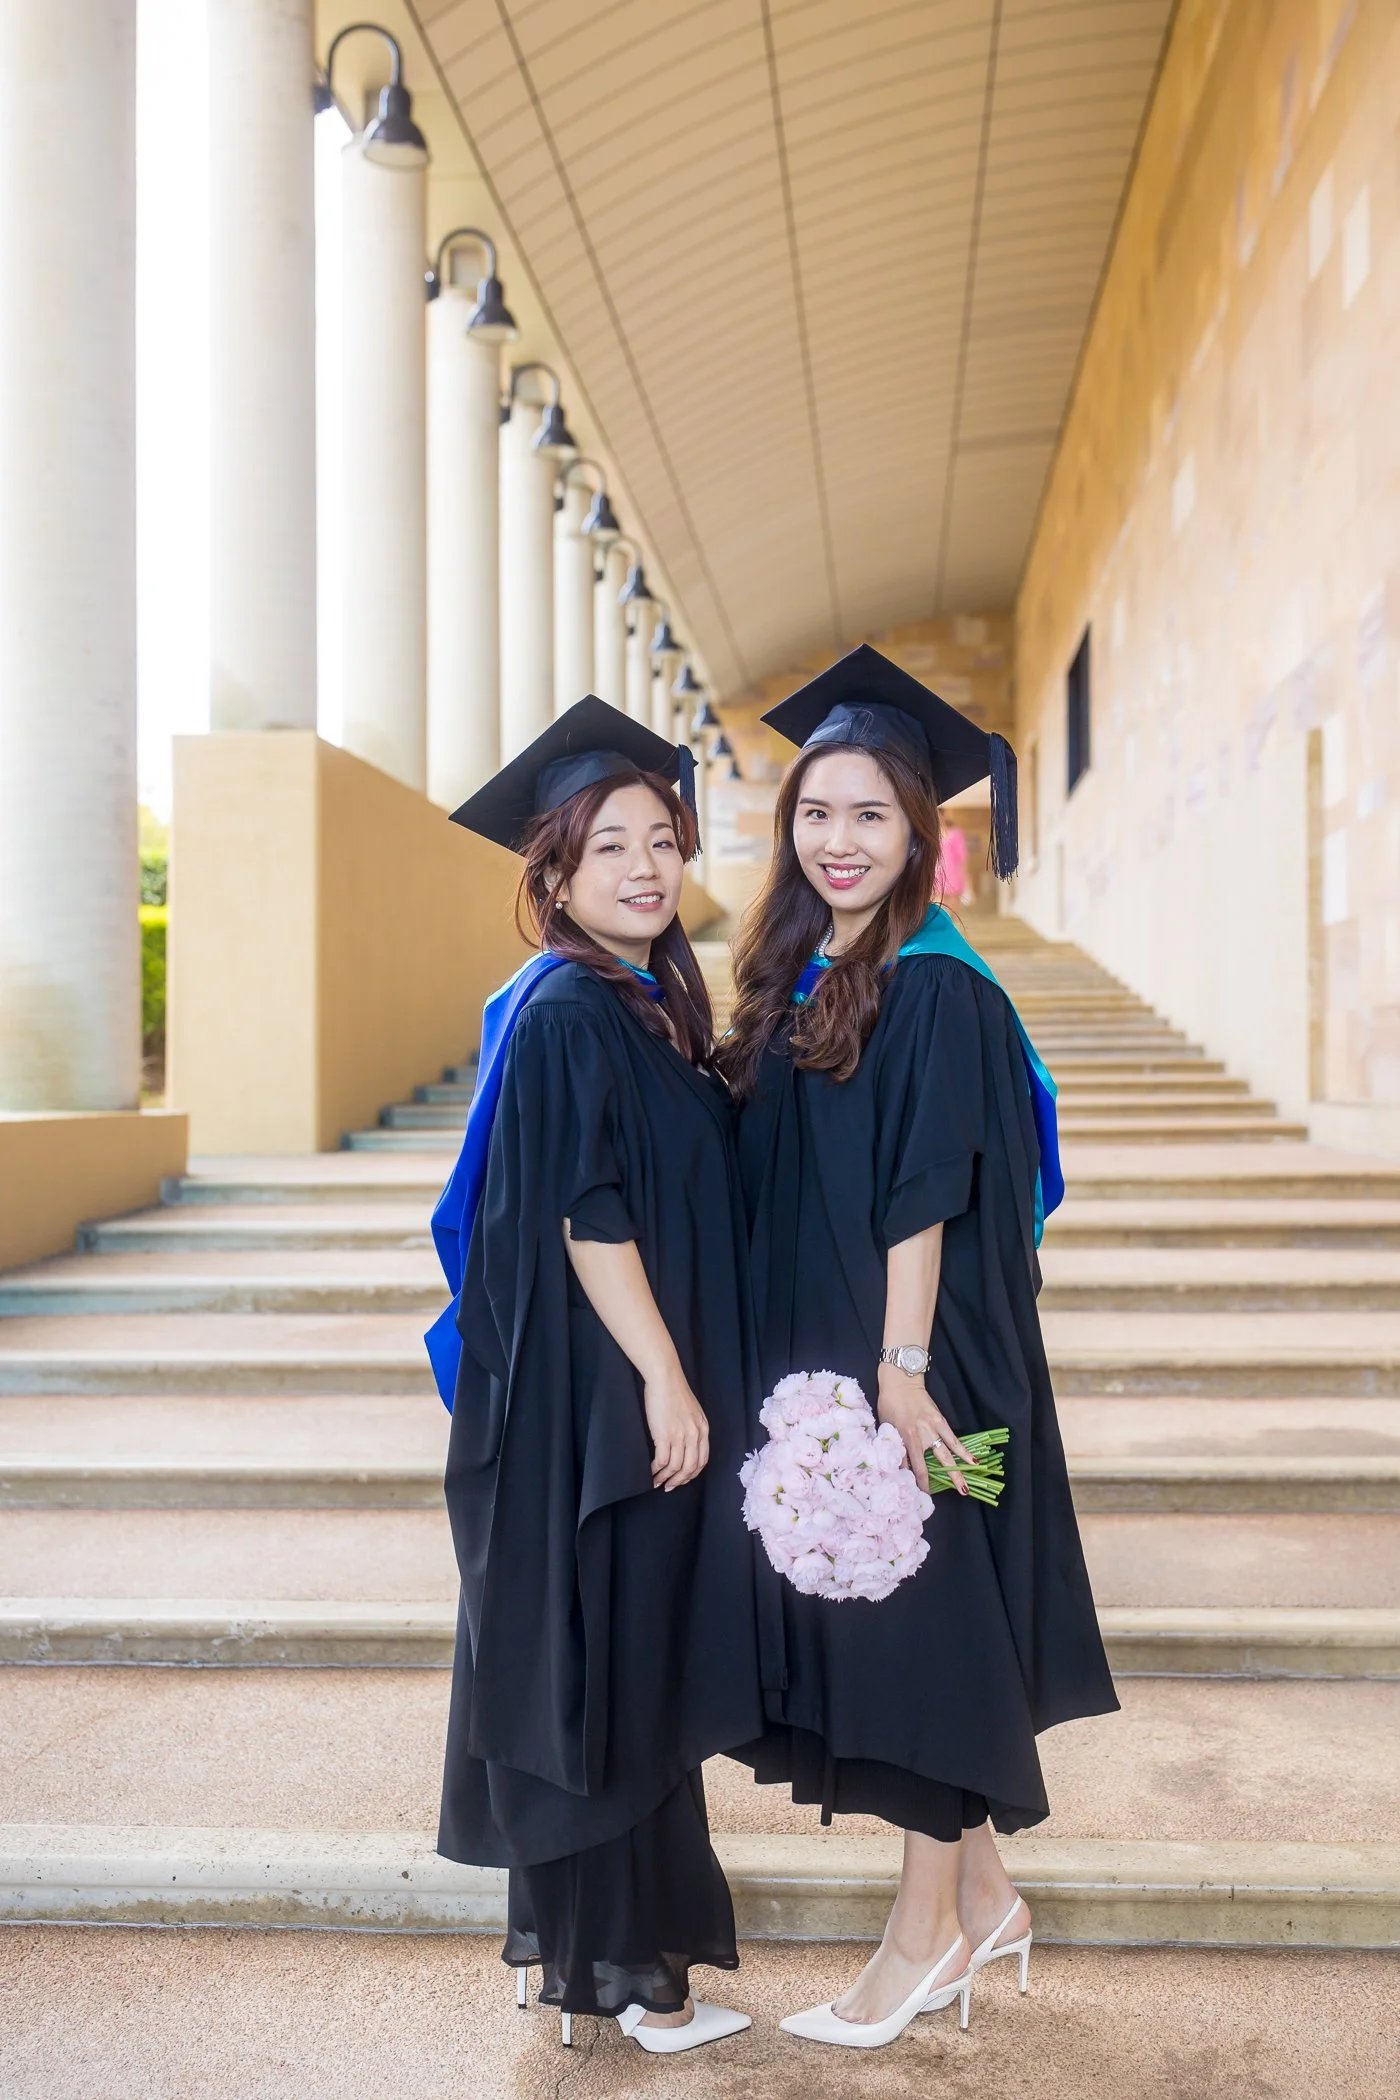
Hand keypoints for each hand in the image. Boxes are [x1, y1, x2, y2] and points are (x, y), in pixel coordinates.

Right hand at [643, 1370, 709, 1489]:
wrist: (665, 1379)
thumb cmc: (675, 1392)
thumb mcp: (693, 1412)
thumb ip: (693, 1428)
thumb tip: (685, 1444)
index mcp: (703, 1430)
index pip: (702, 1460)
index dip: (692, 1474)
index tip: (682, 1479)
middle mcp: (694, 1435)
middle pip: (690, 1468)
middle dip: (679, 1481)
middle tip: (668, 1486)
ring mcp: (680, 1436)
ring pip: (675, 1467)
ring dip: (665, 1478)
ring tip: (657, 1481)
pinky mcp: (664, 1435)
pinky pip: (662, 1461)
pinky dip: (656, 1470)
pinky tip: (651, 1471)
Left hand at [877, 1365, 977, 1495]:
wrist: (901, 1380)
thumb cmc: (889, 1403)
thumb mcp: (885, 1425)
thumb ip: (892, 1444)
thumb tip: (896, 1463)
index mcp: (901, 1438)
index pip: (905, 1466)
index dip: (909, 1481)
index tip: (914, 1495)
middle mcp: (917, 1437)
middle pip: (925, 1466)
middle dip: (930, 1484)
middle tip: (931, 1501)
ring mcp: (930, 1429)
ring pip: (945, 1455)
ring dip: (955, 1473)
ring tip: (964, 1489)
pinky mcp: (940, 1421)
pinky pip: (954, 1439)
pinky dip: (964, 1451)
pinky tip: (974, 1461)